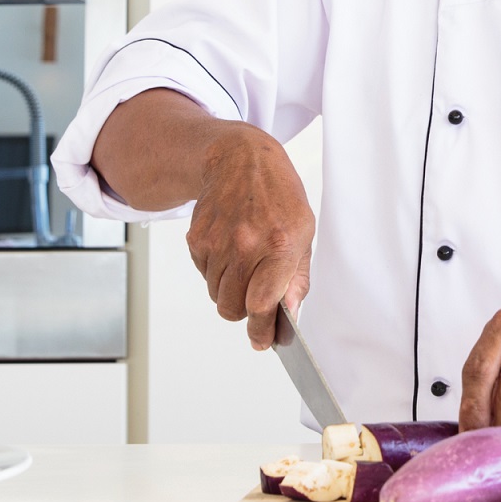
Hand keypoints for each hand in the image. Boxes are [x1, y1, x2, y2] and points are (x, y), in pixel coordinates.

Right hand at [184, 124, 314, 349]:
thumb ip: (297, 278)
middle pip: (233, 307)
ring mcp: (217, 242)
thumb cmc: (278, 196)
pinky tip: (230, 248)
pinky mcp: (196, 239)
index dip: (260, 330)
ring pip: (216, 295)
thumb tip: (288, 314)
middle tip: (254, 298)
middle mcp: (246, 244)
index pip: (262, 304)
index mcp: (279, 245)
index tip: (261, 340)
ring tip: (245, 263)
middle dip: (244, 311)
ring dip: (229, 290)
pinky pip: (204, 275)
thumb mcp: (304, 232)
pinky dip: (216, 272)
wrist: (240, 160)